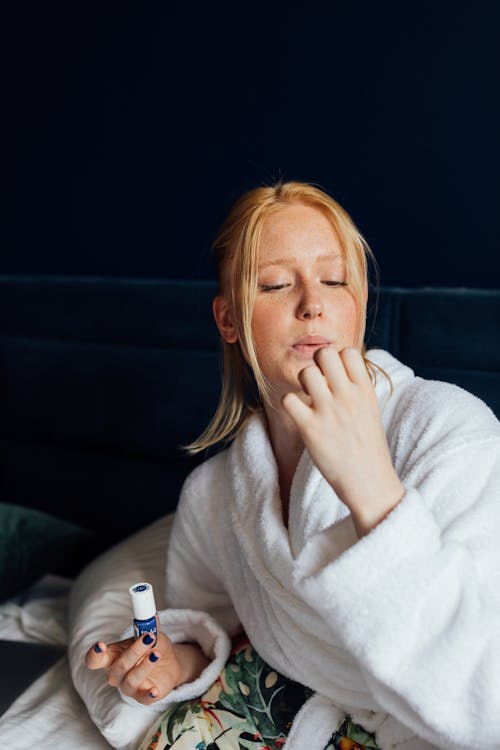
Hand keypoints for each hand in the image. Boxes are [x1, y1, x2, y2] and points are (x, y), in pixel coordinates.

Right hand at [86, 619, 209, 703]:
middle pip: (117, 668)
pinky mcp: (142, 696)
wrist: (169, 662)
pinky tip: (154, 689)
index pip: (94, 660)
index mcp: (112, 657)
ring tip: (157, 654)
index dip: (94, 655)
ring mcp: (128, 687)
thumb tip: (152, 616)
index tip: (100, 645)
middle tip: (148, 638)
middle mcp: (117, 674)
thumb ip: (148, 627)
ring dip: (144, 667)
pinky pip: (142, 698)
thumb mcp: (149, 634)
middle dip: (134, 652)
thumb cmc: (152, 646)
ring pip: (130, 681)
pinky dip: (148, 694)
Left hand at [282, 347, 404, 536]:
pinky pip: (288, 399)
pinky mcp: (310, 429)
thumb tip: (339, 364)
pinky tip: (299, 414)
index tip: (336, 375)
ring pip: (305, 373)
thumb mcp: (370, 409)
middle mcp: (347, 397)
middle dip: (317, 363)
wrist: (369, 482)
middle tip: (318, 382)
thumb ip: (355, 386)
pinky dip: (289, 404)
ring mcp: (328, 412)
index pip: (348, 351)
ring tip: (309, 399)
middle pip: (324, 354)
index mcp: (365, 390)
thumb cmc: (367, 446)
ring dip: (302, 383)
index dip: (338, 358)